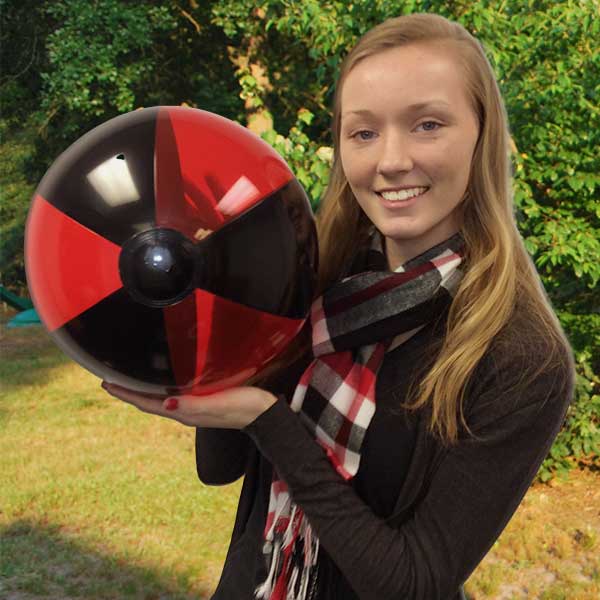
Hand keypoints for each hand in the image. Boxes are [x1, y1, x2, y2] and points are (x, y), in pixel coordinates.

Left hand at [100, 381, 277, 428]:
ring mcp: (195, 407)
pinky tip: (164, 382)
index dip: (126, 394)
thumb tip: (166, 405)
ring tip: (129, 380)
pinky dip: (161, 388)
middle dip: (129, 391)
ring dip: (143, 390)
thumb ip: (194, 405)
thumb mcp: (220, 403)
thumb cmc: (246, 407)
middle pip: (149, 402)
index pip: (147, 404)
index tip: (106, 383)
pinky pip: (174, 395)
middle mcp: (186, 411)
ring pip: (160, 398)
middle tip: (109, 379)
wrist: (267, 415)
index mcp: (186, 412)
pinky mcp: (205, 401)